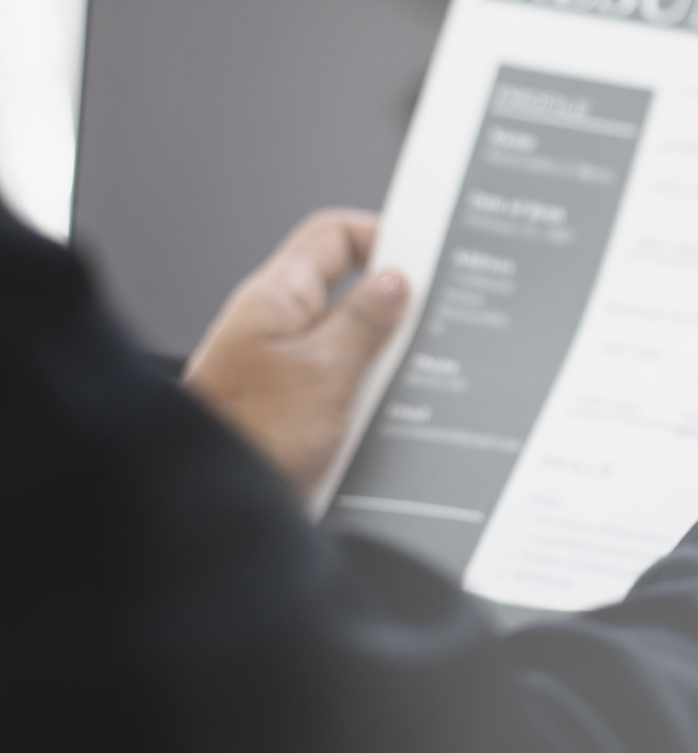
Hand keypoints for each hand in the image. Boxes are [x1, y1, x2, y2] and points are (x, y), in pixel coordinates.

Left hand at [183, 209, 408, 497]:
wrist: (211, 515)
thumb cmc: (250, 437)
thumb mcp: (327, 371)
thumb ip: (366, 321)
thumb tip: (396, 282)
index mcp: (276, 297)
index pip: (333, 237)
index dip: (382, 237)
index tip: (426, 258)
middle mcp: (274, 326)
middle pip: (347, 291)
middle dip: (393, 308)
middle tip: (431, 324)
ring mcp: (279, 368)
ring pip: (348, 343)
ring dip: (382, 360)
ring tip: (406, 382)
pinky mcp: (288, 408)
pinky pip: (340, 385)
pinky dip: (367, 395)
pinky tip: (386, 418)